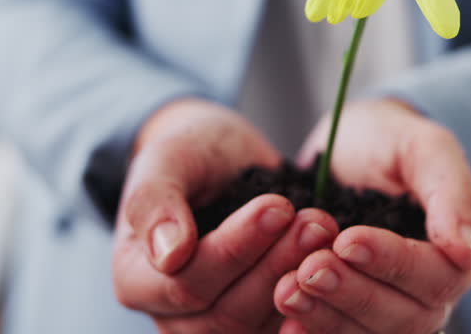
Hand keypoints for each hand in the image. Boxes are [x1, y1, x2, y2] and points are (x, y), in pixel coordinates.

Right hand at [113, 98, 339, 332]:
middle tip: (316, 220)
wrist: (220, 159)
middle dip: (275, 264)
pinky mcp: (255, 325)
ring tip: (326, 231)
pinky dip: (312, 300)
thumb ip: (155, 200)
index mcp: (135, 279)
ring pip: (258, 326)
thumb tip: (168, 256)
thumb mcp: (167, 157)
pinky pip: (283, 327)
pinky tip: (335, 263)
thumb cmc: (189, 153)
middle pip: (226, 314)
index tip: (276, 206)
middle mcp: (171, 315)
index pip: (186, 284)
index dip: (235, 249)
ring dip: (298, 279)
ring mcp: (213, 326)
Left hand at [273, 99, 470, 333]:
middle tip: (310, 268)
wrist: (349, 146)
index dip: (393, 263)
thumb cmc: (391, 140)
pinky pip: (339, 333)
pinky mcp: (351, 313)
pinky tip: (285, 323)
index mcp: (458, 255)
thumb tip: (466, 253)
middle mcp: (429, 292)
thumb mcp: (424, 146)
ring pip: (369, 333)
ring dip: (327, 316)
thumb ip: (451, 192)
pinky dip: (312, 330)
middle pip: (404, 317)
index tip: (348, 240)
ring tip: (286, 290)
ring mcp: (390, 308)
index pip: (437, 277)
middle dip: (354, 293)